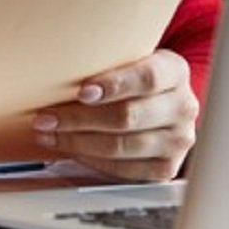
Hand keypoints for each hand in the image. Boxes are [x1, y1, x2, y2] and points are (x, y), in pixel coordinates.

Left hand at [31, 50, 198, 181]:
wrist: (159, 100)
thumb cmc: (132, 76)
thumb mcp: (127, 58)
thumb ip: (104, 60)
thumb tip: (55, 63)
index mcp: (174, 72)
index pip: (147, 78)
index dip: (114, 85)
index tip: (81, 91)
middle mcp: (183, 107)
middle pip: (129, 116)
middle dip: (79, 118)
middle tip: (46, 116)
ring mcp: (178, 141)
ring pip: (123, 146)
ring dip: (78, 141)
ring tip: (48, 133)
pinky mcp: (167, 168)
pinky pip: (125, 170)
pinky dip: (92, 160)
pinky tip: (70, 149)